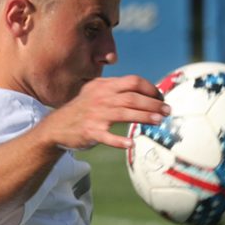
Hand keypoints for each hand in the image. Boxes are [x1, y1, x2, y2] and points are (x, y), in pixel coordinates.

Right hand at [44, 75, 168, 150]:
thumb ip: (115, 88)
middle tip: (167, 111)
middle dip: (153, 103)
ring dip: (144, 117)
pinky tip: (131, 143)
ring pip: (124, 114)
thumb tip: (141, 90)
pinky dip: (119, 141)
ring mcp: (96, 115)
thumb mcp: (95, 91)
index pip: (133, 81)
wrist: (57, 126)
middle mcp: (101, 98)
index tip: (161, 97)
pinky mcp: (91, 132)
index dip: (150, 88)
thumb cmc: (82, 109)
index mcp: (104, 86)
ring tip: (159, 121)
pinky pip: (107, 137)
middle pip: (132, 97)